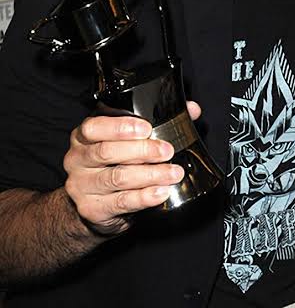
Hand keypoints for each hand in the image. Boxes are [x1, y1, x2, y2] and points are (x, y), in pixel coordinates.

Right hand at [63, 101, 200, 236]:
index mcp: (83, 136)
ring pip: (117, 177)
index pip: (94, 127)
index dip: (120, 126)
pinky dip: (144, 197)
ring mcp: (81, 186)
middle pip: (107, 152)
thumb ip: (158, 122)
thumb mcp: (127, 141)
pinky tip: (161, 192)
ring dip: (150, 174)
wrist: (94, 206)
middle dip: (142, 150)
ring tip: (173, 173)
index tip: (147, 128)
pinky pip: (121, 202)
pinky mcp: (91, 209)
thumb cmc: (114, 164)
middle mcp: (77, 159)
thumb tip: (191, 110)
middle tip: (167, 151)